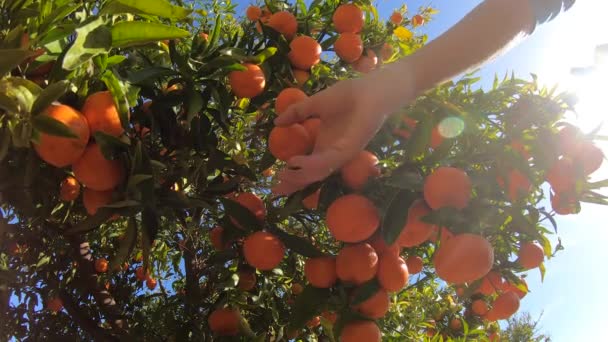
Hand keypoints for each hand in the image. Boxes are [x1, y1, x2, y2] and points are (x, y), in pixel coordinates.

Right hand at [272, 67, 412, 194]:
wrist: (370, 89)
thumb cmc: (348, 95)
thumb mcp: (315, 104)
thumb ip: (297, 112)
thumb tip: (276, 122)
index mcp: (325, 145)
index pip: (307, 167)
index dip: (292, 175)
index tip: (274, 182)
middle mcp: (333, 153)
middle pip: (311, 176)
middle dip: (294, 184)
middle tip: (276, 189)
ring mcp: (342, 153)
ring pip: (319, 172)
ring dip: (300, 176)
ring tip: (283, 176)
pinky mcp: (350, 149)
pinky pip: (329, 161)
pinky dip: (311, 164)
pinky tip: (296, 163)